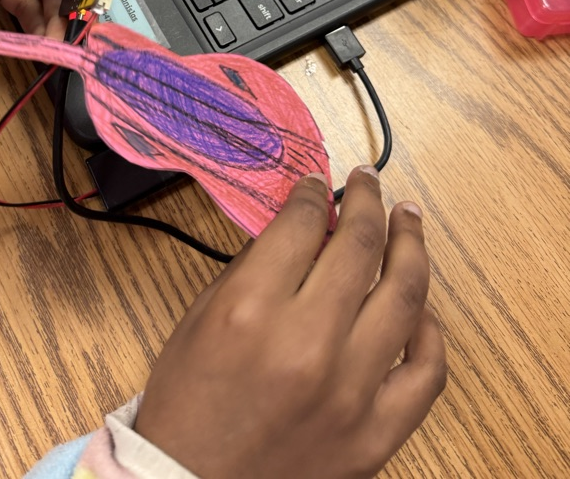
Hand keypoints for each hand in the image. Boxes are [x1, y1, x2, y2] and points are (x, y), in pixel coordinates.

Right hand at [135, 166, 445, 478]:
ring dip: (410, 244)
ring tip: (407, 220)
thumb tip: (304, 225)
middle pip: (360, 246)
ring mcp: (350, 393)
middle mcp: (307, 345)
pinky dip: (429, 329)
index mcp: (251, 311)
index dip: (315, 193)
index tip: (321, 184)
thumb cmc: (189, 402)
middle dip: (367, 201)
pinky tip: (419, 305)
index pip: (303, 224)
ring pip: (405, 295)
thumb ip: (254, 266)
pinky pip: (427, 370)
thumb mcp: (201, 317)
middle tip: (368, 183)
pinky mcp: (375, 435)